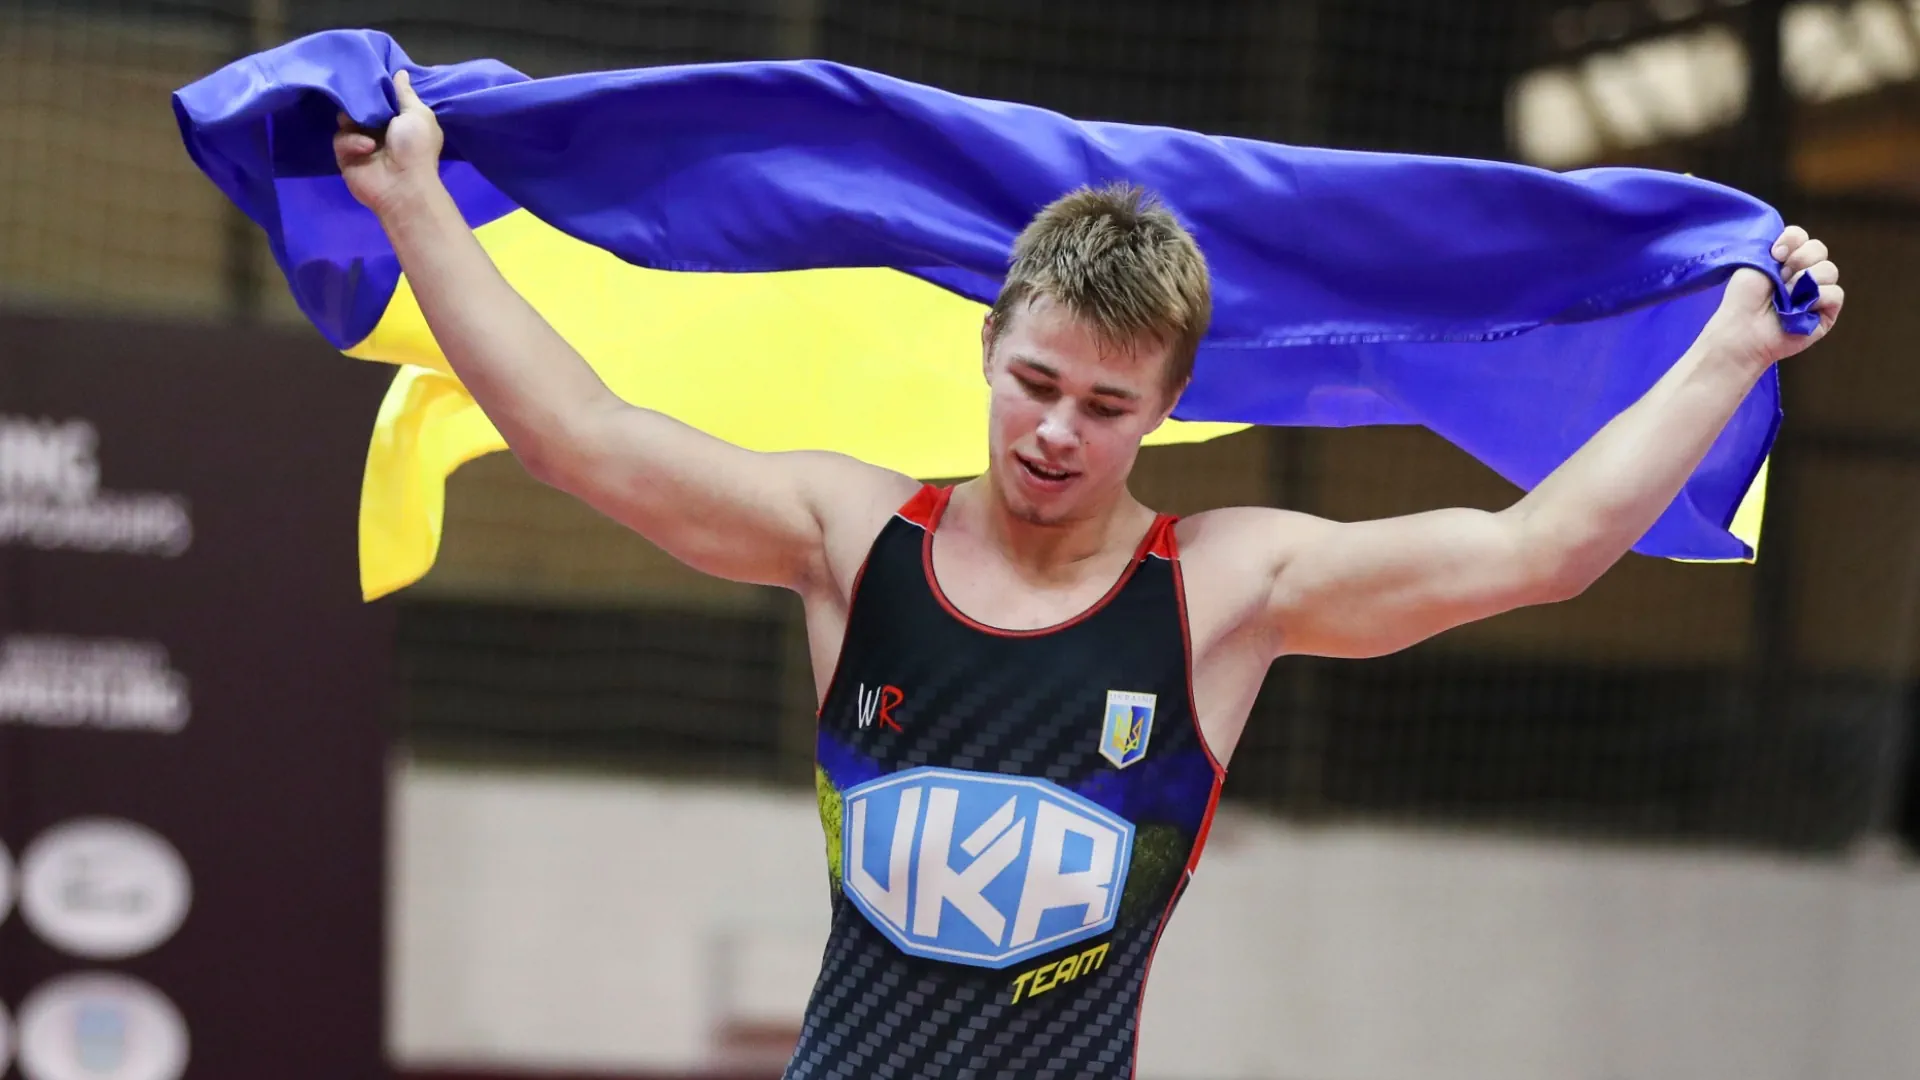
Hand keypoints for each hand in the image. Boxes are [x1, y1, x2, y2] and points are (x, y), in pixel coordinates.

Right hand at [334, 69, 444, 217]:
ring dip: (354, 121)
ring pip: (344, 120)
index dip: (374, 87)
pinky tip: (367, 148)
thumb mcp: (417, 114)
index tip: (365, 71)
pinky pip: (340, 140)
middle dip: (358, 100)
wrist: (404, 185)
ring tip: (363, 124)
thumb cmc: (416, 148)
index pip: (380, 97)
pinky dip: (352, 142)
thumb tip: (400, 72)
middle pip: (358, 106)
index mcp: (397, 119)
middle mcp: (378, 130)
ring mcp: (360, 143)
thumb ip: (405, 93)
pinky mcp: (345, 157)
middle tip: (355, 93)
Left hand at [1699, 225, 1843, 370]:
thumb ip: (1778, 245)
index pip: (1802, 237)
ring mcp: (1817, 293)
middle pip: (1819, 249)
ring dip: (1804, 281)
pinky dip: (1817, 298)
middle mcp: (1804, 274)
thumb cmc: (1744, 299)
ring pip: (1829, 270)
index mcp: (1785, 260)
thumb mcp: (1755, 262)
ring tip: (1785, 297)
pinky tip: (1798, 308)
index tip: (1775, 254)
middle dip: (1799, 259)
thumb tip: (1798, 241)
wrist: (1743, 329)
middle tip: (1780, 277)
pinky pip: (1835, 294)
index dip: (1791, 241)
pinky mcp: (1827, 313)